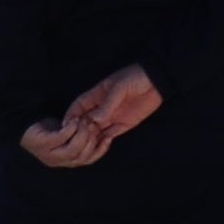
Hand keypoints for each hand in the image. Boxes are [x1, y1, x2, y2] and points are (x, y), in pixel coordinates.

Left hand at [20, 117, 102, 168]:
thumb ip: (85, 138)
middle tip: (93, 124)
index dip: (100, 150)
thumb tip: (106, 134)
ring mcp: (48, 154)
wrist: (27, 124)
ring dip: (82, 134)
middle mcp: (58, 161)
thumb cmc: (52, 129)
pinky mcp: (42, 144)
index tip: (109, 136)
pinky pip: (61, 138)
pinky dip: (70, 128)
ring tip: (84, 121)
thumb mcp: (71, 135)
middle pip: (82, 156)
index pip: (88, 160)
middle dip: (91, 140)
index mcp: (67, 160)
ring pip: (72, 150)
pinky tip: (74, 120)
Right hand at [21, 64, 162, 167]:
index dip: (70, 115)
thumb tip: (95, 119)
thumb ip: (107, 104)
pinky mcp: (125, 124)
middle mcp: (103, 108)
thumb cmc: (136, 77)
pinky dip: (105, 141)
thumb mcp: (119, 87)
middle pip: (85, 121)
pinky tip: (101, 145)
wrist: (159, 80)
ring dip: (90, 138)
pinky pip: (111, 135)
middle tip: (76, 139)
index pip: (79, 106)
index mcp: (98, 95)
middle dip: (79, 130)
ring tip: (86, 145)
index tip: (64, 126)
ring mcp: (113, 116)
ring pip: (96, 131)